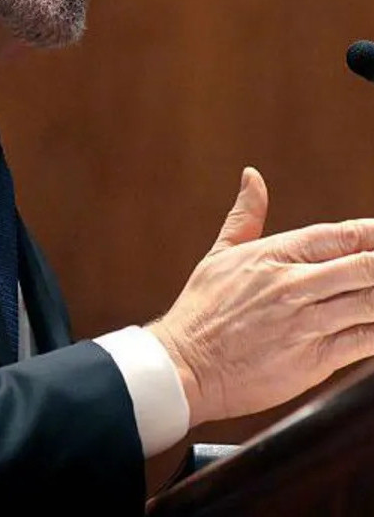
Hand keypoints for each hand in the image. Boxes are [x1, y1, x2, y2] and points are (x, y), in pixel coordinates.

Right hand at [147, 167, 373, 426]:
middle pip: (364, 265)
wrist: (186, 365)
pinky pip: (365, 342)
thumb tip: (252, 176)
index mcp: (271, 255)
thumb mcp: (219, 255)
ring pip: (370, 303)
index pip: (338, 234)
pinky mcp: (314, 359)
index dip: (371, 232)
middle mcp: (291, 285)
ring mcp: (305, 322)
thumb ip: (245, 216)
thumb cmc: (202, 309)